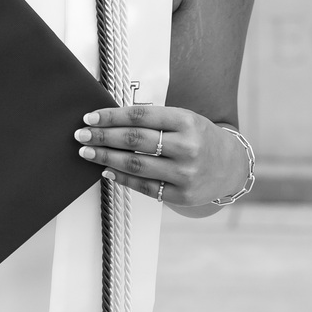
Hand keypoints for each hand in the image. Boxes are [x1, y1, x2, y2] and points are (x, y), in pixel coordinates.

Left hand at [72, 104, 250, 208]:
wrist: (231, 166)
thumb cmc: (199, 137)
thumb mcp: (184, 119)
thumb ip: (153, 121)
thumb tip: (109, 121)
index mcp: (186, 121)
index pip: (139, 116)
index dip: (110, 116)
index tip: (90, 117)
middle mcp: (187, 147)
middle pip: (134, 140)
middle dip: (102, 137)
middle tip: (81, 135)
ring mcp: (185, 174)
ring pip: (136, 164)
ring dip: (106, 158)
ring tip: (87, 153)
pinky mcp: (182, 195)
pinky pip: (145, 187)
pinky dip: (122, 178)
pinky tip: (106, 171)